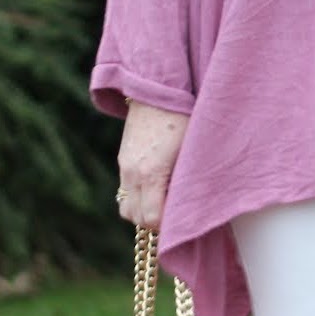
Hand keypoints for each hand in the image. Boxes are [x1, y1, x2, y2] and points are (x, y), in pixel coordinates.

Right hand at [116, 102, 189, 229]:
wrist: (157, 88)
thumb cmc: (183, 118)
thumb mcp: (190, 151)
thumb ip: (186, 181)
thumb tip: (191, 205)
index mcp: (151, 172)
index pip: (151, 218)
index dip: (166, 227)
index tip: (181, 223)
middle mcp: (132, 172)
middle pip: (135, 217)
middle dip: (153, 222)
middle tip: (174, 216)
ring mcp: (124, 165)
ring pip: (125, 207)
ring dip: (142, 211)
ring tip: (163, 204)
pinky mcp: (123, 158)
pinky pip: (124, 190)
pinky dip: (137, 197)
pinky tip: (155, 189)